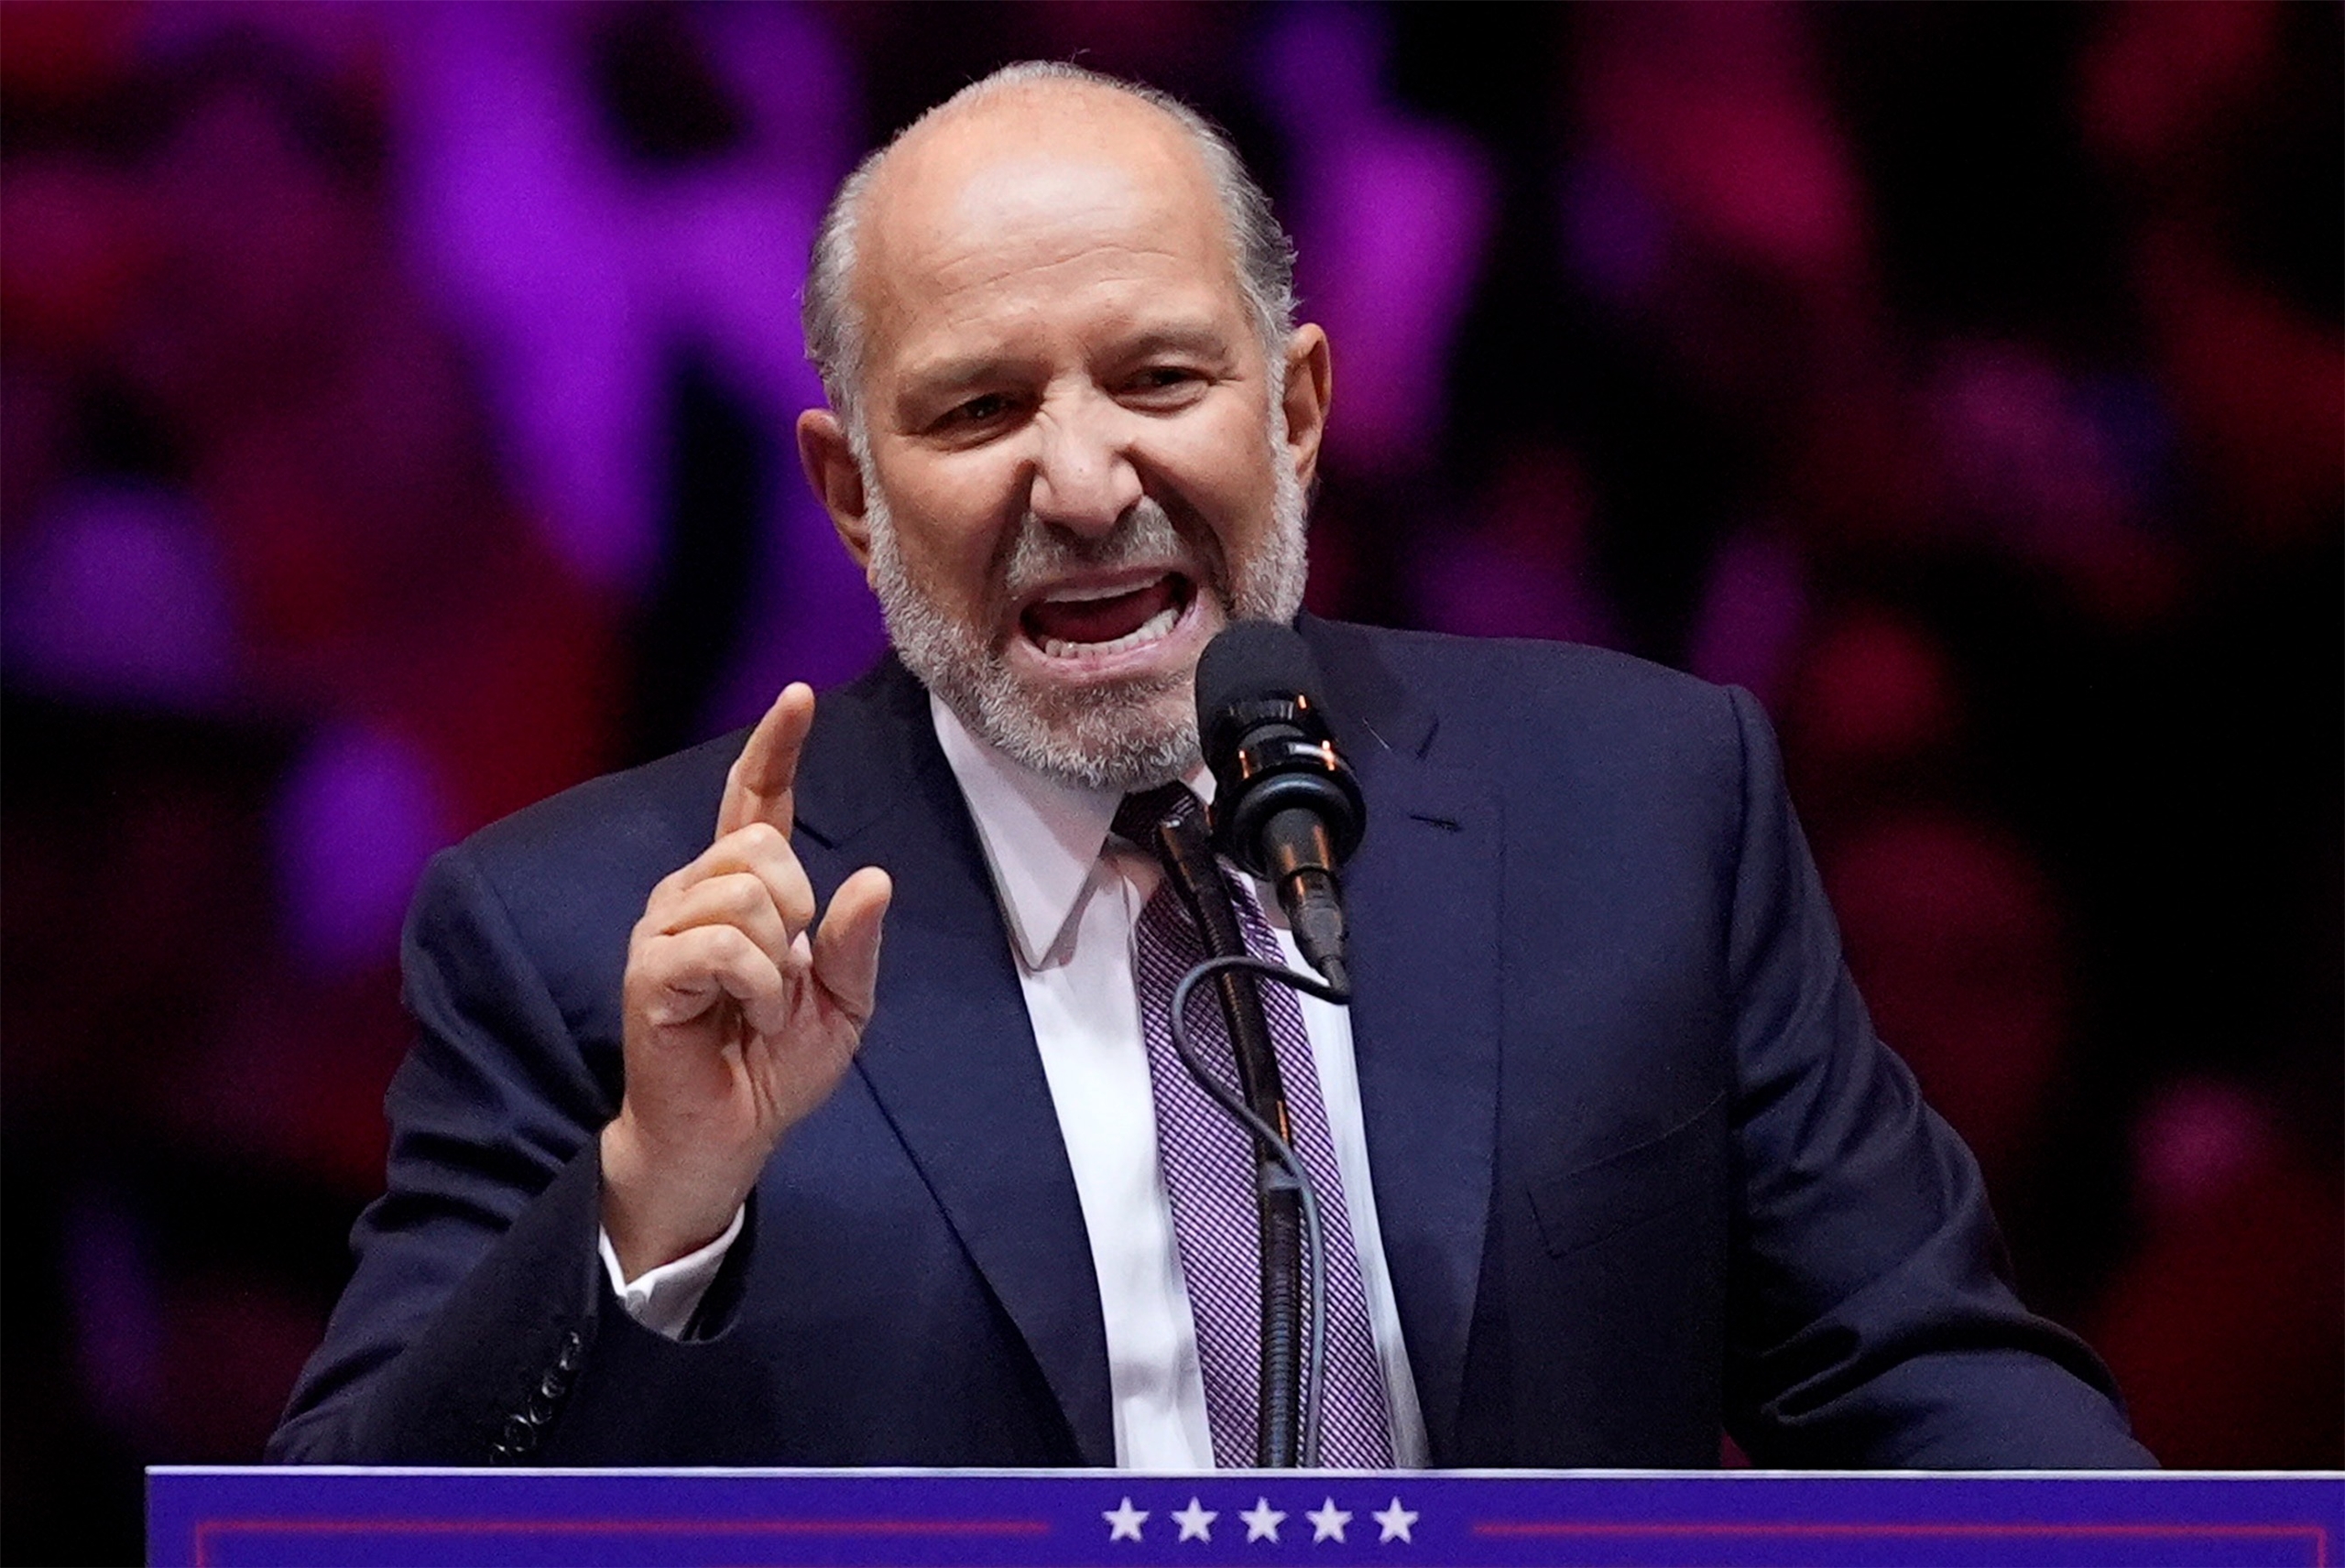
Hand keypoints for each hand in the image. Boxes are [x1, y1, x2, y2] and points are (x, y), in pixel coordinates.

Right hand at [600, 684, 891, 1279]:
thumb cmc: (774, 1069)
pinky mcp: (649, 971)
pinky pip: (723, 944)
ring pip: (744, 892)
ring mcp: (664, 930)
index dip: (775, 747)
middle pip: (761, 847)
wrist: (728, 1138)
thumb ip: (857, 944)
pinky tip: (746, 1015)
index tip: (799, 695)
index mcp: (742, 891)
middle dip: (798, 911)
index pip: (756, 801)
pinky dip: (756, 984)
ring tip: (763, 1007)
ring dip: (777, 961)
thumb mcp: (844, 1005)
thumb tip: (872, 878)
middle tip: (787, 980)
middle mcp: (694, 894)